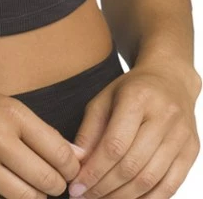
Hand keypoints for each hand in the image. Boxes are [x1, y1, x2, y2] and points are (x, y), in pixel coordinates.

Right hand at [0, 74, 82, 197]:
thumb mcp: (2, 105)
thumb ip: (39, 131)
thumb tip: (77, 156)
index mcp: (11, 113)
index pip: (60, 152)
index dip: (70, 167)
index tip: (67, 169)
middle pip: (48, 180)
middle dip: (55, 186)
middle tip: (50, 182)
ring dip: (34, 197)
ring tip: (28, 187)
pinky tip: (4, 191)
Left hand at [67, 65, 200, 196]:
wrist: (170, 79)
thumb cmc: (133, 90)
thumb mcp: (104, 99)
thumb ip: (89, 130)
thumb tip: (76, 163)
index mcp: (138, 97)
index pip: (114, 144)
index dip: (94, 171)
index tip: (76, 186)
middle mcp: (163, 115)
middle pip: (131, 165)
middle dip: (104, 187)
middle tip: (86, 196)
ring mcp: (181, 134)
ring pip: (149, 179)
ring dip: (122, 197)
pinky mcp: (191, 150)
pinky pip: (170, 186)